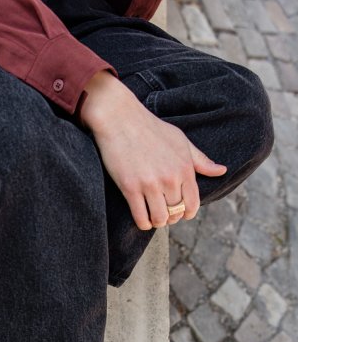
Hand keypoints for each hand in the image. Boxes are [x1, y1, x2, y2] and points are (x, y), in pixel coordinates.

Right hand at [79, 70, 226, 229]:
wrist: (120, 118)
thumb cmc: (151, 128)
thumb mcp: (180, 141)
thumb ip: (201, 160)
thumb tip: (222, 171)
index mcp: (185, 168)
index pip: (193, 203)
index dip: (188, 213)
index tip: (180, 213)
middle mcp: (170, 178)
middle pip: (176, 212)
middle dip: (171, 217)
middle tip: (163, 213)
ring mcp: (150, 184)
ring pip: (160, 218)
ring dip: (157, 222)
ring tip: (153, 216)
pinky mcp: (130, 188)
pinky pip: (141, 217)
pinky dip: (143, 223)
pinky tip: (142, 218)